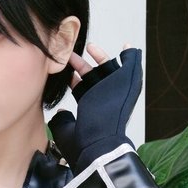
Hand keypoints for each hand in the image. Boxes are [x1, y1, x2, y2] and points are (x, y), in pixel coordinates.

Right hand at [49, 44, 141, 173]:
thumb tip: (128, 48)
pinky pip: (68, 99)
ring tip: (61, 63)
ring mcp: (88, 107)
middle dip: (80, 61)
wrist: (94, 140)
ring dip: (70, 72)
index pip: (108, 67)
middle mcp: (102, 96)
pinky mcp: (74, 116)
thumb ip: (130, 62)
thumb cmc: (111, 109)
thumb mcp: (128, 79)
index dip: (99, 55)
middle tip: (68, 53)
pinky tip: (57, 79)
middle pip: (91, 73)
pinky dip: (63, 88)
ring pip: (79, 84)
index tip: (89, 47)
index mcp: (115, 88)